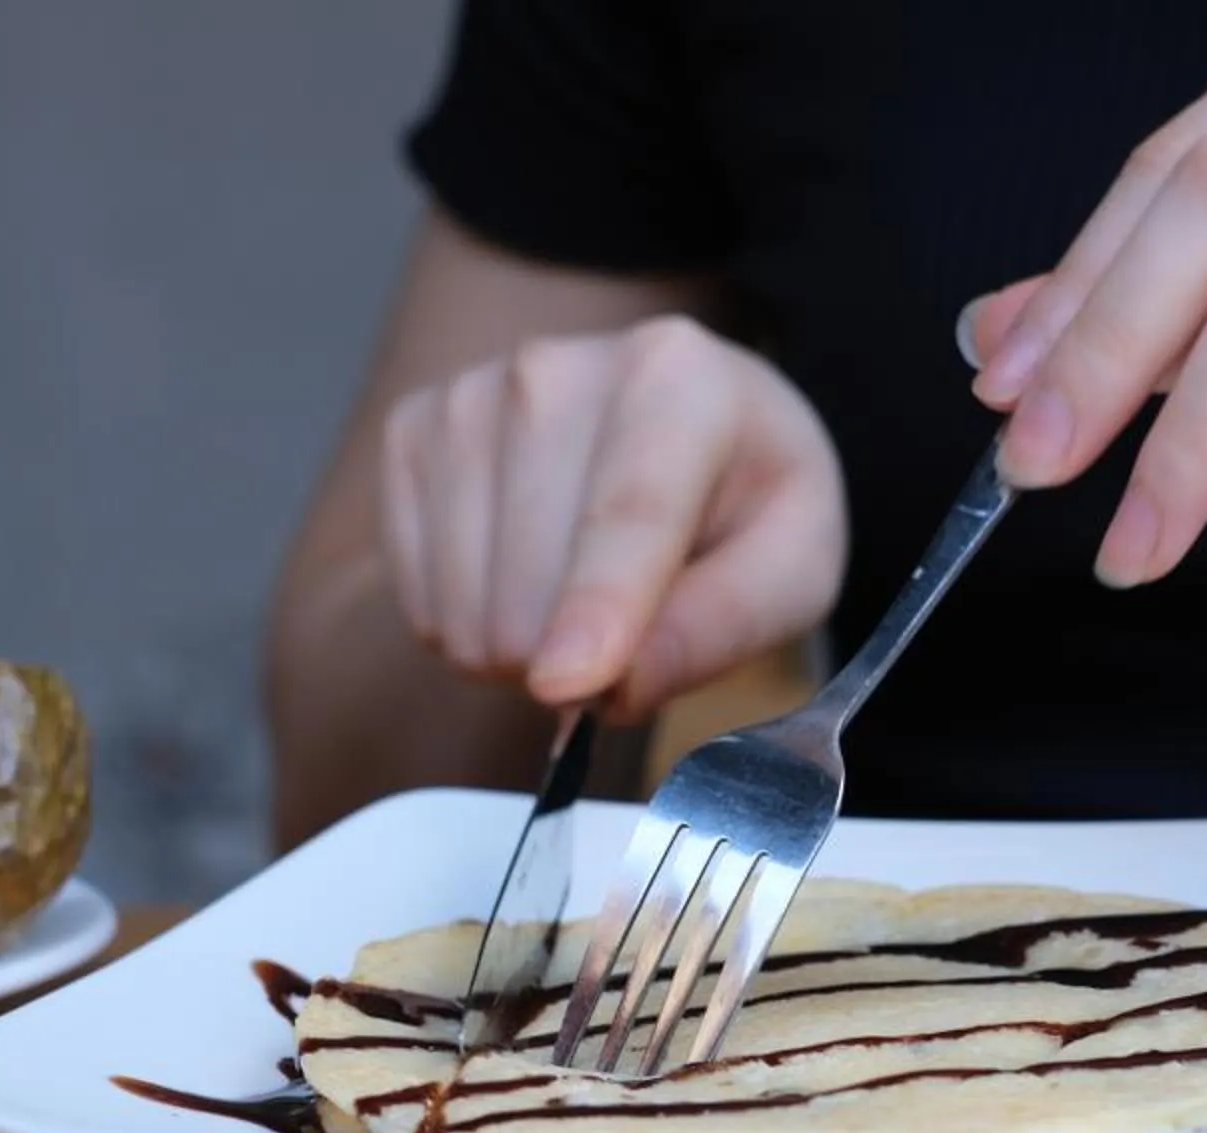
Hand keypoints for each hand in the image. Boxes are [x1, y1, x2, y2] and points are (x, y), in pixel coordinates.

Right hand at [379, 315, 845, 717]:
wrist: (673, 429)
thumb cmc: (742, 502)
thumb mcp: (793, 568)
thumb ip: (723, 626)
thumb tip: (619, 689)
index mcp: (676, 376)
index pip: (627, 510)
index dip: (597, 605)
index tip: (567, 684)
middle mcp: (553, 370)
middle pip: (533, 581)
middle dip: (576, 658)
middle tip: (629, 637)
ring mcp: (469, 399)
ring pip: (465, 606)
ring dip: (520, 650)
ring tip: (579, 603)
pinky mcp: (413, 434)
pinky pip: (419, 599)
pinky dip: (469, 624)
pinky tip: (522, 581)